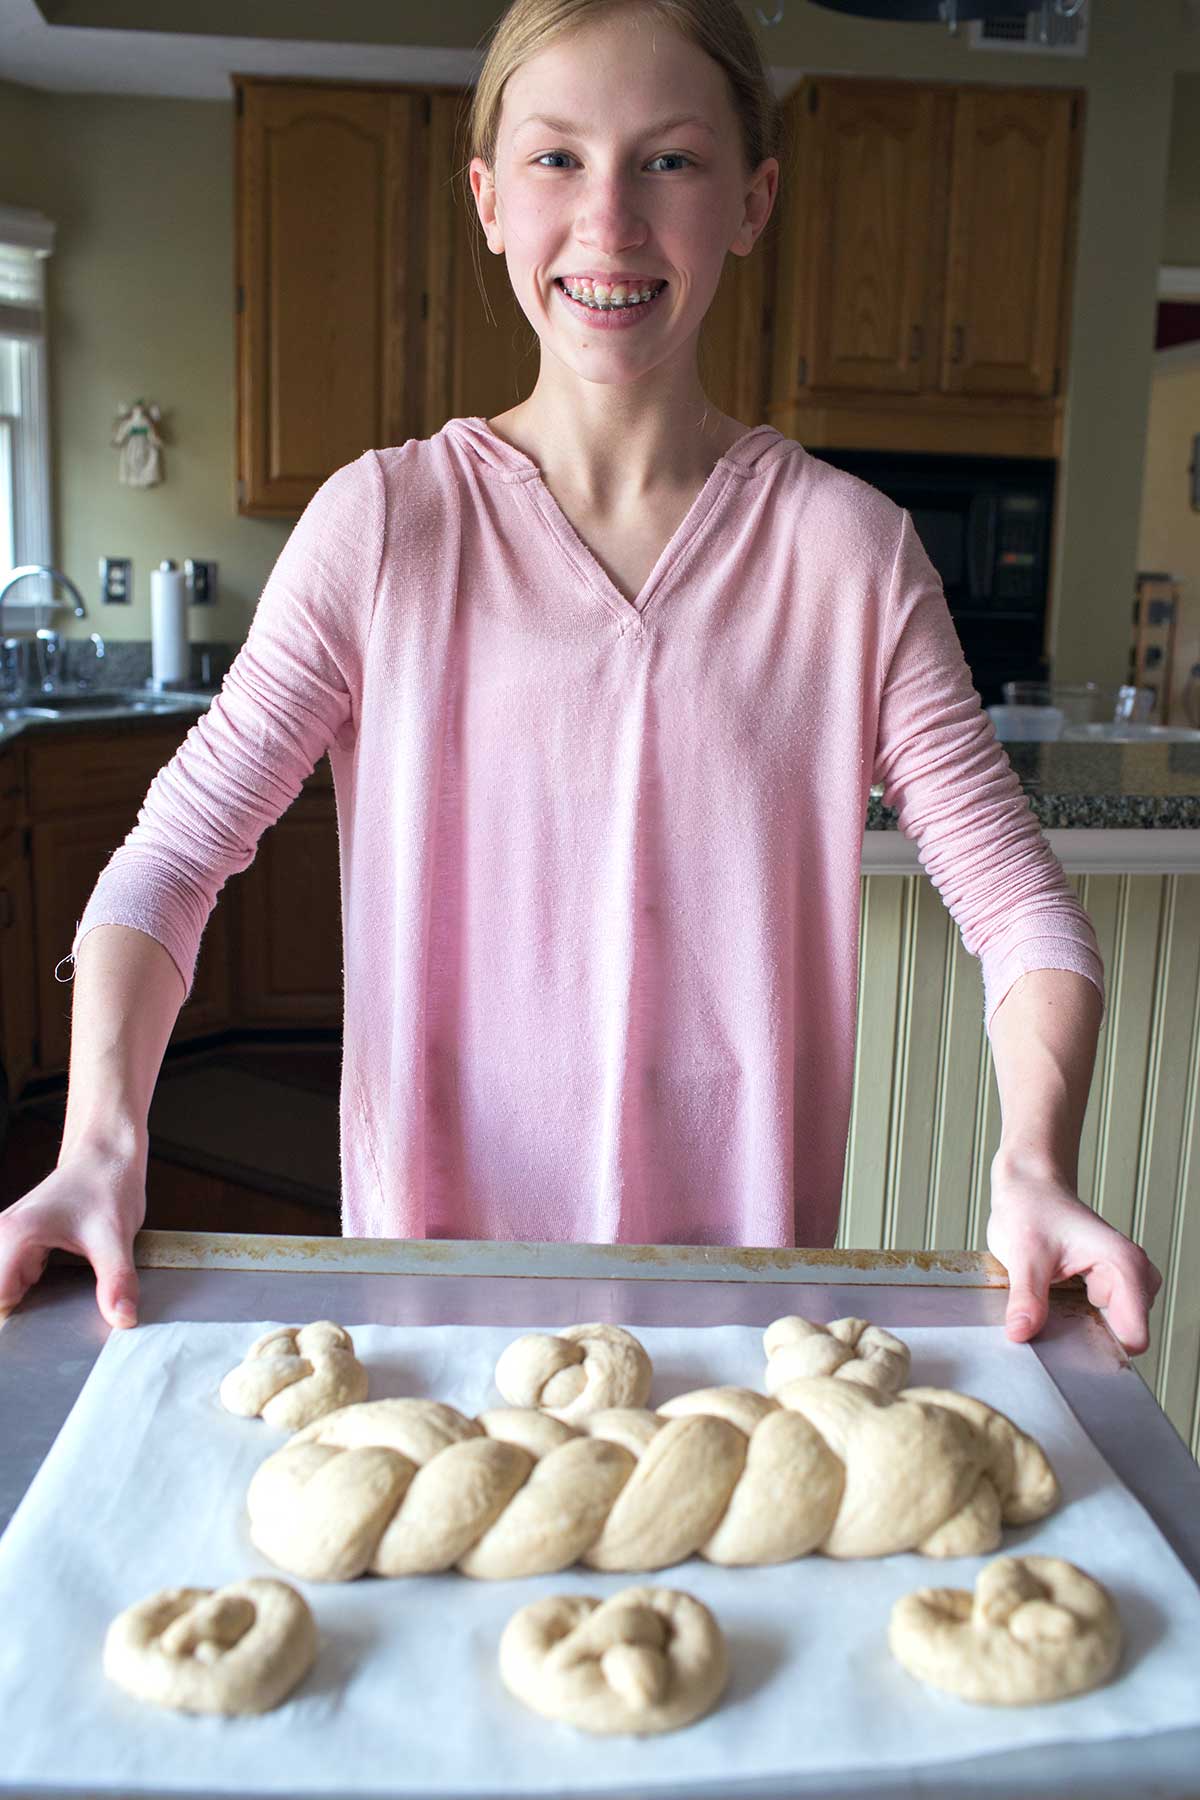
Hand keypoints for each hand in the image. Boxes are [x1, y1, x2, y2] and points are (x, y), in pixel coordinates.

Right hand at [0, 1148, 144, 1328]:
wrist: (107, 1154)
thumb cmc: (107, 1181)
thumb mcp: (116, 1235)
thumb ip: (116, 1280)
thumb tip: (122, 1318)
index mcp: (15, 1235)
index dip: (18, 1323)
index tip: (43, 1334)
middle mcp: (3, 1237)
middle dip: (25, 1315)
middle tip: (60, 1312)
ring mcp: (9, 1240)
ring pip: (6, 1291)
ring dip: (29, 1304)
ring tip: (61, 1296)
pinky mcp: (20, 1244)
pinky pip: (15, 1281)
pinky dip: (34, 1293)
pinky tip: (57, 1291)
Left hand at [986, 1161, 1161, 1353]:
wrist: (1028, 1187)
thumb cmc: (1032, 1208)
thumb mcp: (1024, 1254)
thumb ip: (1027, 1298)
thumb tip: (1021, 1334)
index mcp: (1124, 1265)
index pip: (1133, 1335)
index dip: (1102, 1351)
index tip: (1066, 1350)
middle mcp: (1133, 1275)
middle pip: (1123, 1336)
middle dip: (1087, 1341)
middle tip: (1050, 1326)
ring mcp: (1123, 1282)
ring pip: (1111, 1331)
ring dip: (1080, 1331)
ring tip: (1049, 1312)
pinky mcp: (1108, 1287)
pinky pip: (1100, 1320)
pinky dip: (1077, 1322)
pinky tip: (1052, 1310)